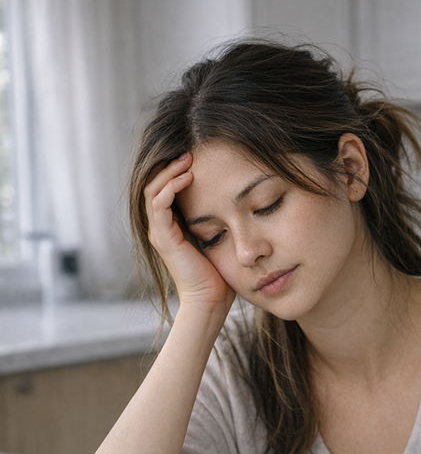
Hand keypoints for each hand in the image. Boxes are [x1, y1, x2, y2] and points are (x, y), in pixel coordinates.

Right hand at [144, 153, 234, 314]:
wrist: (210, 302)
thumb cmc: (219, 276)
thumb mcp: (218, 239)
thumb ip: (217, 221)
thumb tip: (235, 201)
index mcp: (171, 227)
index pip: (164, 189)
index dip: (175, 171)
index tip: (197, 157)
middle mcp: (160, 228)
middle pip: (154, 184)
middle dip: (170, 165)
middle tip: (190, 151)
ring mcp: (159, 232)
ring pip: (153, 190)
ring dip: (169, 171)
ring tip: (188, 158)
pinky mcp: (164, 238)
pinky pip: (159, 204)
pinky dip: (171, 187)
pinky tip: (188, 177)